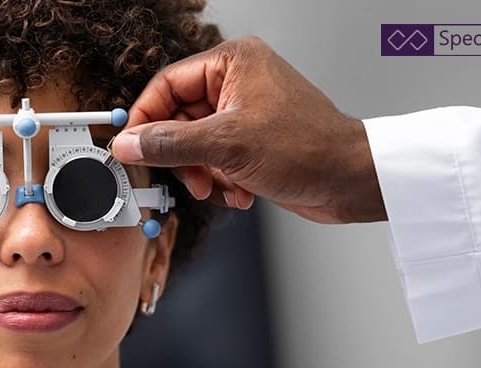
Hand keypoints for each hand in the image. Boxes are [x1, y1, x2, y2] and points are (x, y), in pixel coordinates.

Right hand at [110, 36, 385, 222]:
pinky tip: (240, 192)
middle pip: (179, 119)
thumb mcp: (228, 145)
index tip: (130, 148)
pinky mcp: (252, 141)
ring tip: (220, 187)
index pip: (167, 85)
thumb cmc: (309, 149)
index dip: (146, 120)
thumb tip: (130, 143)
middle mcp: (237, 83)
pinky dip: (221, 180)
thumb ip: (171, 144)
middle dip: (183, 156)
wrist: (350, 181)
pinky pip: (215, 160)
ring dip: (203, 174)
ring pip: (195, 145)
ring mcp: (245, 114)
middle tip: (188, 178)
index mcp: (232, 63)